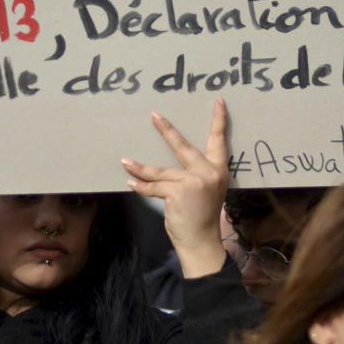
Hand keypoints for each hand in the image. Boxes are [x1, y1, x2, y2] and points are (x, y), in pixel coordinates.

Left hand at [121, 96, 228, 277]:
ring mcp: (194, 182)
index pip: (218, 141)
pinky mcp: (179, 192)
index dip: (218, 120)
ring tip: (126, 162)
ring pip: (161, 171)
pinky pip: (154, 187)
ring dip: (141, 168)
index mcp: (218, 170)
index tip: (217, 101)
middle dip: (167, 131)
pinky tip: (131, 182)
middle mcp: (208, 173)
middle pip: (184, 147)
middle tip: (154, 116)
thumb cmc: (201, 217)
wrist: (201, 241)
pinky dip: (141, 186)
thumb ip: (195, 174)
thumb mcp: (206, 191)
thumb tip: (169, 165)